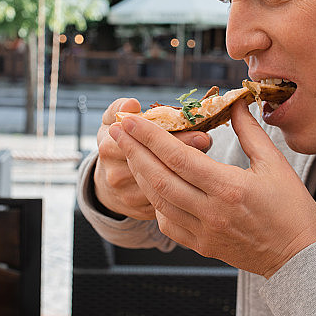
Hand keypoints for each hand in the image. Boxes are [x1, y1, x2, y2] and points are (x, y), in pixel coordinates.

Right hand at [93, 97, 211, 219]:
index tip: (198, 133)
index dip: (170, 138)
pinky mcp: (140, 212)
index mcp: (109, 149)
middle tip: (207, 141)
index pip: (142, 142)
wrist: (107, 185)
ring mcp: (128, 196)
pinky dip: (184, 189)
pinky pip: (167, 201)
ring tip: (208, 158)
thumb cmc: (114, 144)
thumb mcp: (110, 122)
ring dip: (188, 172)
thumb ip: (119, 108)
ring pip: (165, 185)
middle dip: (184, 152)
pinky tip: (198, 178)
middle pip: (157, 165)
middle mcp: (116, 176)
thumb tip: (131, 104)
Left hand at [109, 101, 315, 277]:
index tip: (130, 121)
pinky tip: (152, 185)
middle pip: (159, 178)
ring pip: (158, 201)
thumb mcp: (275, 164)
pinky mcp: (201, 246)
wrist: (298, 258)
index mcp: (229, 187)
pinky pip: (167, 223)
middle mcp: (211, 211)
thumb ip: (250, 131)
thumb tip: (234, 103)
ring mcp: (203, 232)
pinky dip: (155, 202)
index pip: (177, 157)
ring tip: (127, 153)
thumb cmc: (292, 208)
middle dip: (133, 152)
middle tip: (116, 131)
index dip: (149, 136)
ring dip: (139, 175)